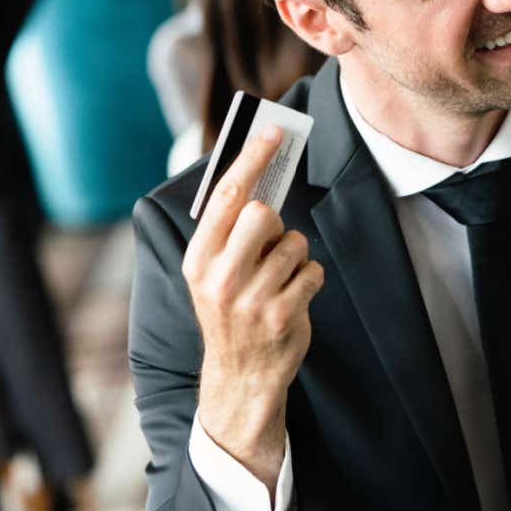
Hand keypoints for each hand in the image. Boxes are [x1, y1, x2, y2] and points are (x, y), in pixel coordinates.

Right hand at [183, 127, 324, 490]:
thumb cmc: (230, 314)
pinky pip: (312, 271)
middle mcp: (219, 279)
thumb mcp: (211, 274)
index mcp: (197, 261)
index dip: (251, 159)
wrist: (240, 377)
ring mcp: (250, 299)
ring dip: (294, 257)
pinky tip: (293, 297)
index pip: (224, 197)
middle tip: (268, 245)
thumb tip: (259, 179)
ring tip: (279, 280)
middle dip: (273, 224)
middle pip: (262, 214)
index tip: (272, 133)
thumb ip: (227, 232)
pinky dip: (309, 279)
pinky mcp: (282, 315)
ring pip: (293, 243)